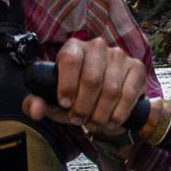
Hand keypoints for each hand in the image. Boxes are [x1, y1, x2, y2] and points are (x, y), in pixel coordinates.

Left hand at [22, 37, 145, 139]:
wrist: (104, 99)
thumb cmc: (75, 96)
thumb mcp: (52, 101)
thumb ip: (36, 104)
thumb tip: (34, 109)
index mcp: (73, 47)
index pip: (70, 59)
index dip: (67, 85)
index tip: (65, 104)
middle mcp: (97, 46)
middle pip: (92, 78)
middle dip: (84, 106)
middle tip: (79, 120)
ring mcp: (119, 56)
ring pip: (111, 89)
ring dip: (101, 113)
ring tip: (94, 123)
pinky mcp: (136, 67)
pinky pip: (129, 93)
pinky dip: (119, 113)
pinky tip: (111, 121)